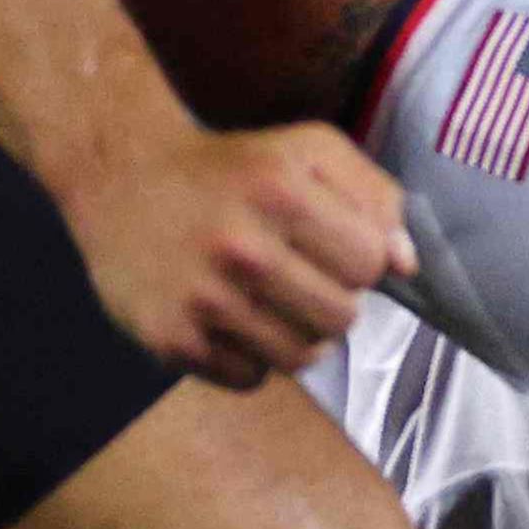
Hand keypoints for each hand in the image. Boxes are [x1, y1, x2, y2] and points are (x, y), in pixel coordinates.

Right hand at [64, 115, 407, 386]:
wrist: (123, 179)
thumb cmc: (232, 168)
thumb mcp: (307, 151)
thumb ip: (373, 195)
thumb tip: (406, 264)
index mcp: (280, 191)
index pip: (369, 264)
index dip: (361, 259)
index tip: (334, 248)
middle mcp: (240, 246)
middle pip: (341, 319)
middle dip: (335, 301)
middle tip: (304, 279)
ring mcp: (202, 299)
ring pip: (301, 357)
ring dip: (300, 335)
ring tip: (274, 302)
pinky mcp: (171, 339)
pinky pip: (251, 377)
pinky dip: (253, 357)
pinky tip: (234, 319)